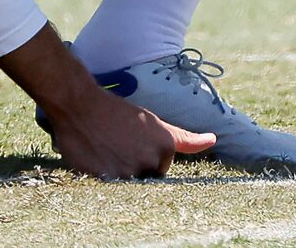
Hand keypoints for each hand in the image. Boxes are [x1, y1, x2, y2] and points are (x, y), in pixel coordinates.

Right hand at [0, 25, 212, 179]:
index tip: (134, 142)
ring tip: (109, 150)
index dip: (146, 156)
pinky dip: (105, 176)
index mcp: (165, 147)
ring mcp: (129, 172)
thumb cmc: (119, 113)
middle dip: (135, 167)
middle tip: (120, 146)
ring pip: (129, 185)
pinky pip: (110, 188)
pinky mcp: (107, 179)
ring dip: (120, 173)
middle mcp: (151, 161)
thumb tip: (213, 140)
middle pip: (146, 178)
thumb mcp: (155, 123)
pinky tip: (99, 158)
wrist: (82, 106)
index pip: (162, 168)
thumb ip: (184, 138)